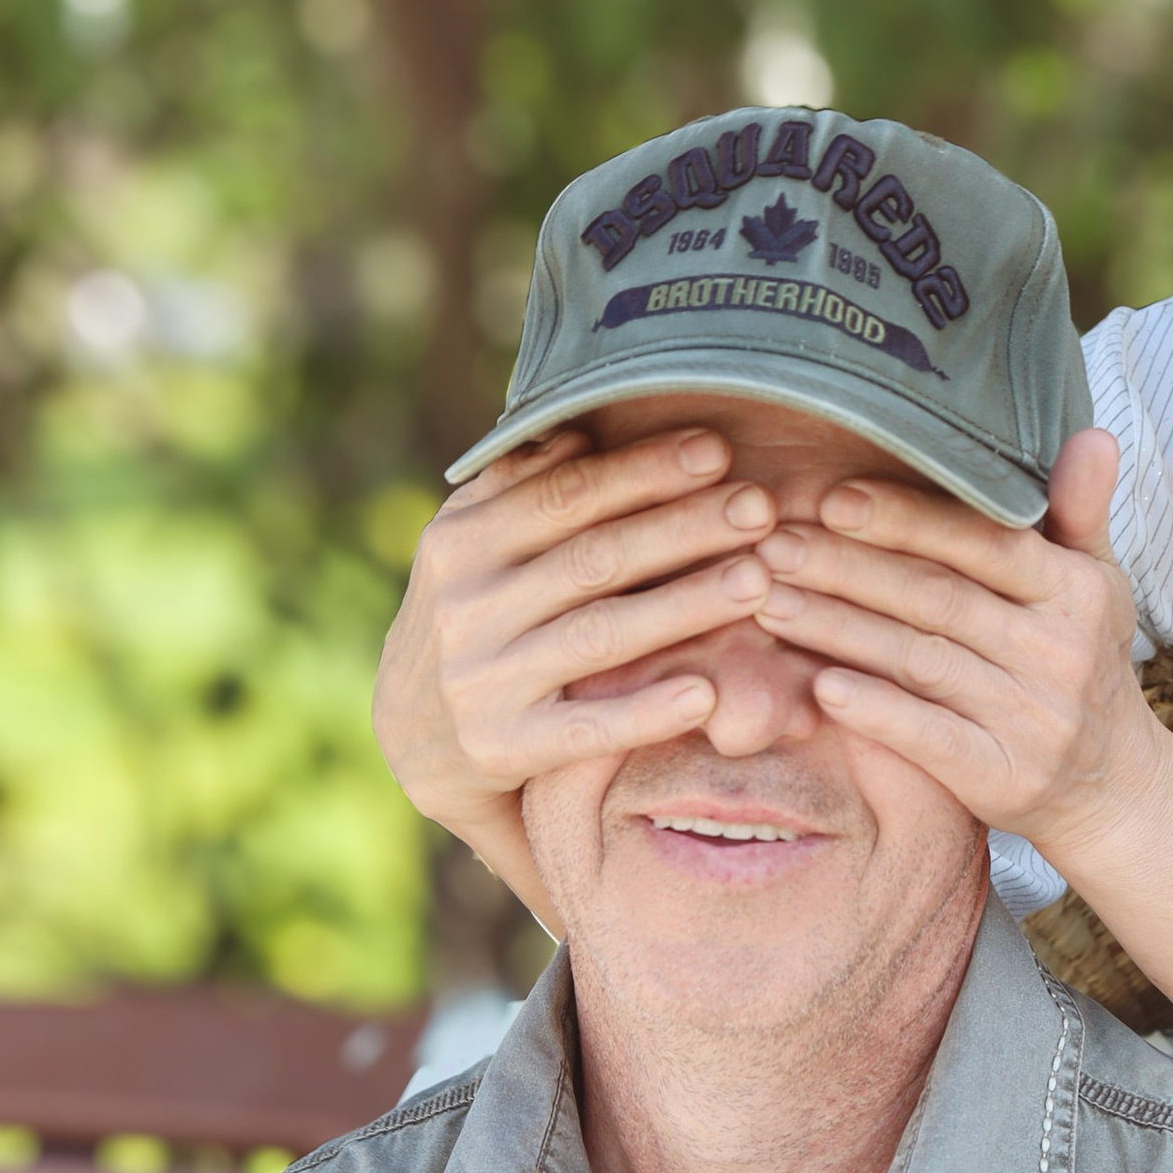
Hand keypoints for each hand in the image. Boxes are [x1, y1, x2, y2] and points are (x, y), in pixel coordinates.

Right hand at [372, 426, 781, 842]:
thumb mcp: (471, 546)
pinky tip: (703, 695)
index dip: (643, 470)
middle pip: (594, 557)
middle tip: (760, 508)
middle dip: (683, 527)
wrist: (412, 739)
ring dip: (684, 605)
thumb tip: (580, 424)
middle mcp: (466, 606)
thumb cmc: (472, 622)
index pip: (566, 494)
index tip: (717, 451)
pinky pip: (584, 729)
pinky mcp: (501, 748)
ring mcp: (482, 680)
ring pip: (600, 635)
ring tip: (758, 580)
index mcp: (462, 541)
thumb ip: (519, 487)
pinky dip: (644, 712)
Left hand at [748, 429, 1167, 877]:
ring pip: (920, 662)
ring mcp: (1032, 717)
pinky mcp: (1003, 775)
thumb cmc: (1083, 662)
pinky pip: (929, 737)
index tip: (832, 499)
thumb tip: (1092, 435)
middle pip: (937, 599)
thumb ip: (1080, 512)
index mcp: (1075, 590)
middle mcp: (1058, 650)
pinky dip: (876, 711)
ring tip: (768, 603)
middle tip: (773, 545)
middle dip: (848, 569)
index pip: (983, 543)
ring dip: (838, 630)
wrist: (1111, 784)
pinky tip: (820, 688)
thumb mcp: (1096, 585)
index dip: (906, 519)